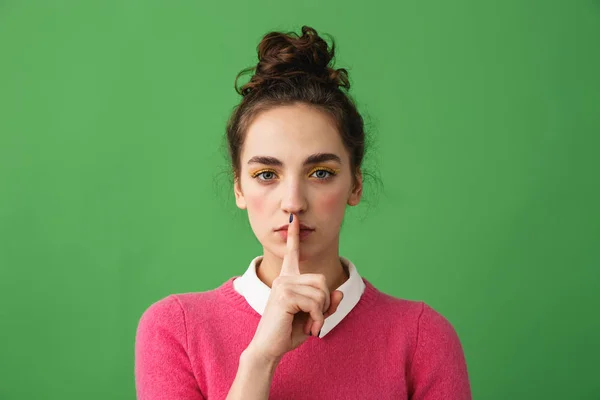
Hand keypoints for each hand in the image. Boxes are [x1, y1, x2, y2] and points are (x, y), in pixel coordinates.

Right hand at [246, 213, 343, 362]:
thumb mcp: (313, 318)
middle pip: (322, 280)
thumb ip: (327, 305)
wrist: (269, 349)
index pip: (293, 254)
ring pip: (321, 293)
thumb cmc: (288, 332)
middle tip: (315, 320)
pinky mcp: (285, 295)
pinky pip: (316, 303)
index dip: (294, 235)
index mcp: (288, 280)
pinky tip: (309, 328)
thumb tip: (340, 292)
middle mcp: (284, 278)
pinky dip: (318, 319)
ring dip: (322, 314)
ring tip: (310, 325)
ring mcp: (283, 285)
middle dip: (325, 303)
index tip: (294, 218)